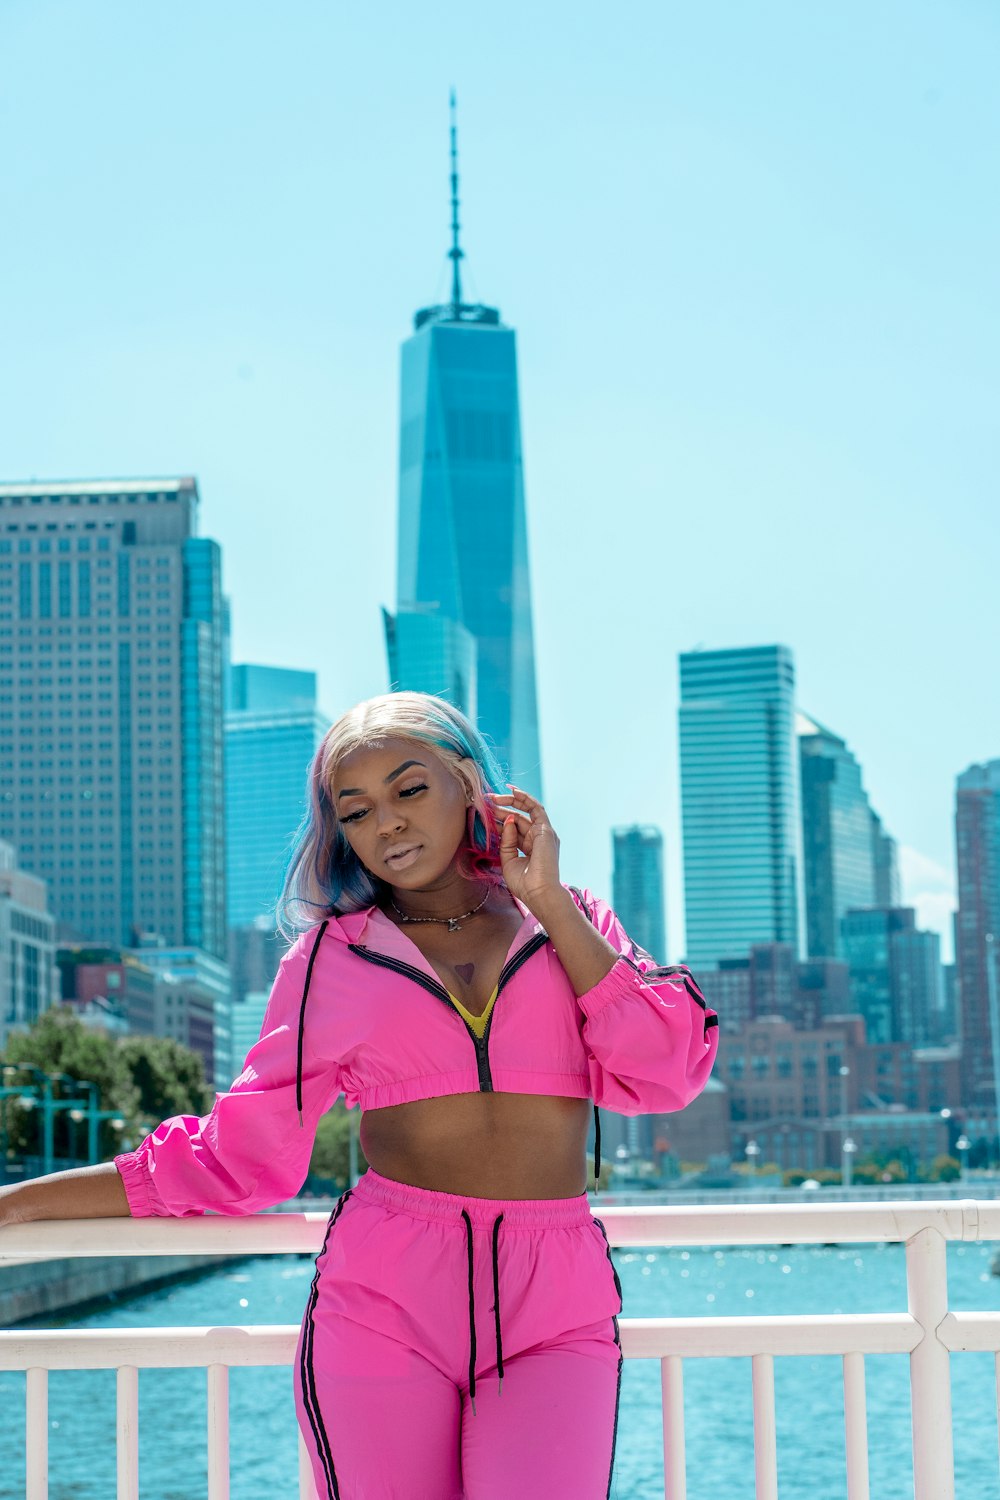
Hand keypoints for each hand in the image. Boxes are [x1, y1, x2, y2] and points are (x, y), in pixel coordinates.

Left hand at [487, 786, 561, 912]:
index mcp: (529, 848)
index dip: (499, 821)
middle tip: (485, 803)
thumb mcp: (508, 860)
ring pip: (525, 811)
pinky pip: (536, 808)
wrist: (538, 892)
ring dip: (509, 802)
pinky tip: (512, 791)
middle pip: (517, 818)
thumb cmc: (524, 884)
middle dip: (500, 810)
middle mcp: (537, 839)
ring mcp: (543, 834)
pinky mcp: (546, 830)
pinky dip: (525, 798)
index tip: (484, 815)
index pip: (513, 829)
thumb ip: (506, 841)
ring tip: (492, 798)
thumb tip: (507, 821)